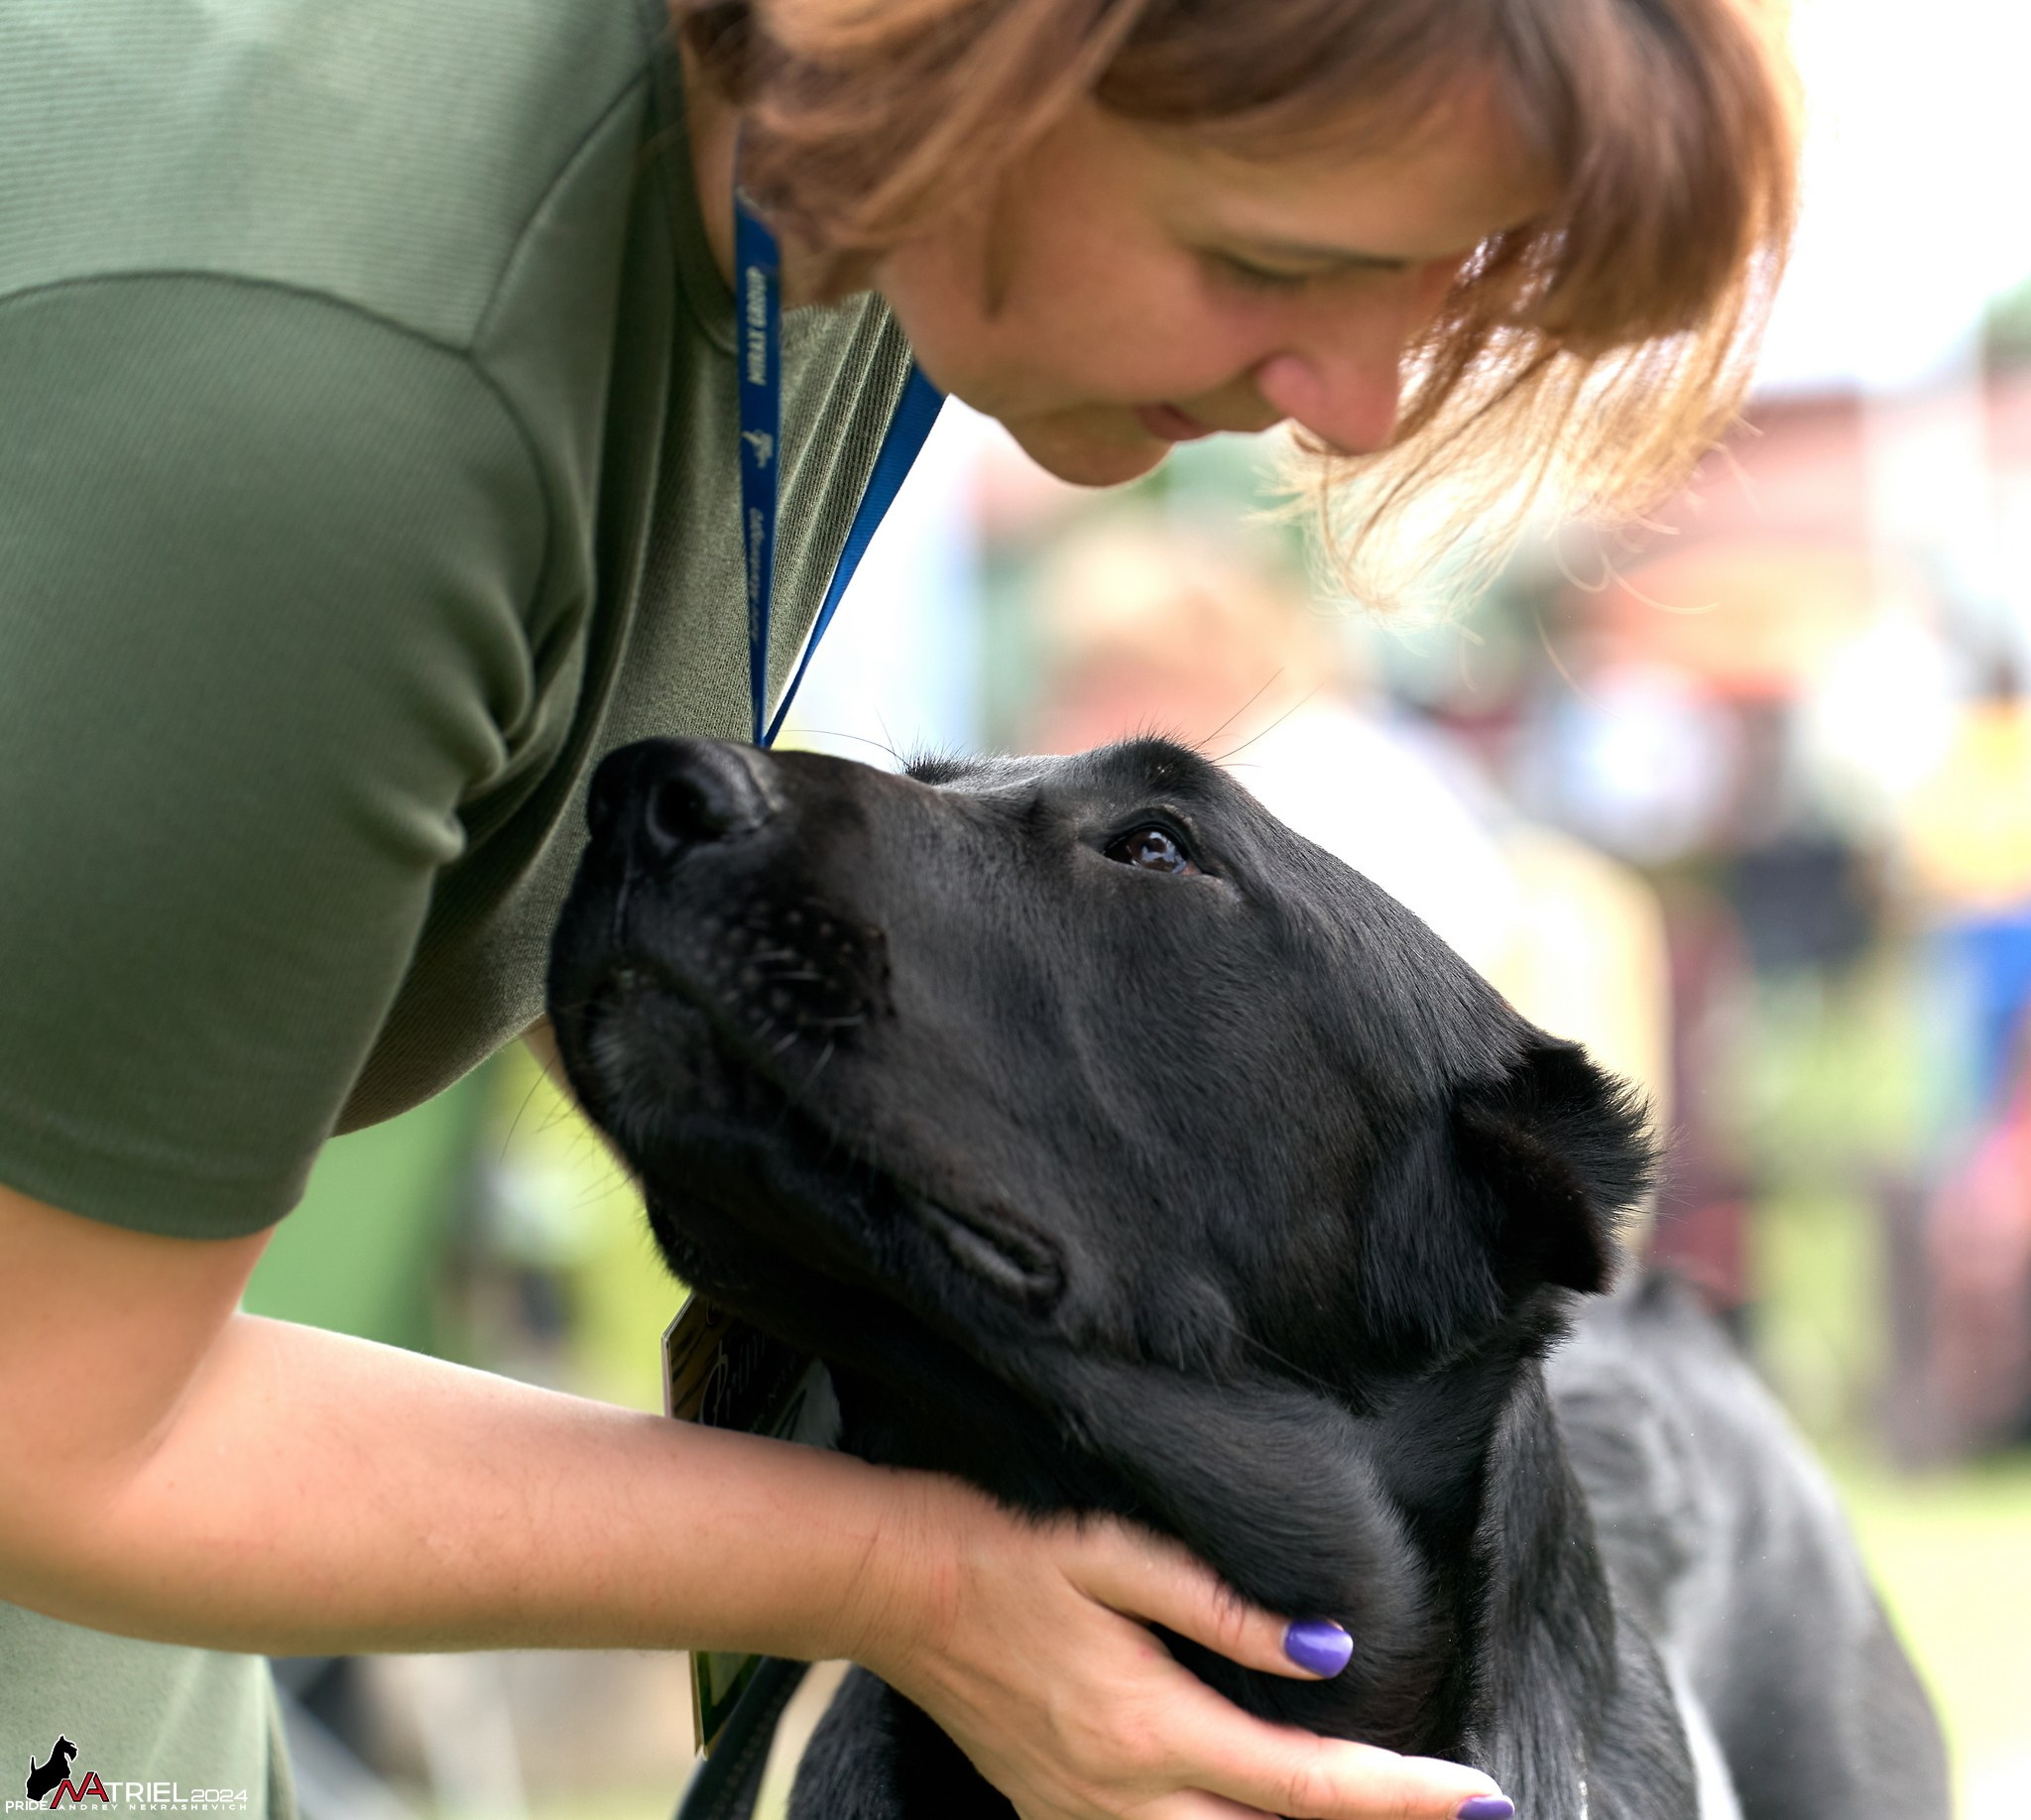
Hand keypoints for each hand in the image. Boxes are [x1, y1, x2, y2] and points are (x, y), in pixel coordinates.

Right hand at [846, 1472, 1509, 1819]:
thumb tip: (1329, 1654)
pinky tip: (1250, 1812)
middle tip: (1459, 1811)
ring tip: (1373, 1812)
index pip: (1303, 1783)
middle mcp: (1120, 1795)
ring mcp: (1082, 1817)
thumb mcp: (1116, 1553)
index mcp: (1148, 1725)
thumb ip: (1226, 1611)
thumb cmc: (1007, 1547)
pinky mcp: (1053, 1815)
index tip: (1479, 1795)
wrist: (895, 1583)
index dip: (1401, 1796)